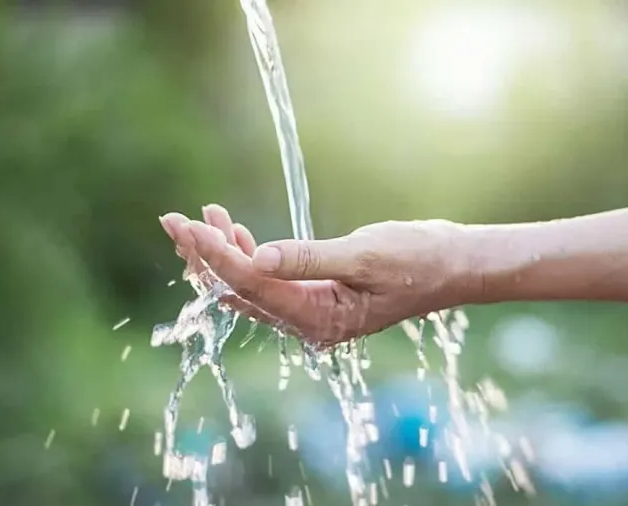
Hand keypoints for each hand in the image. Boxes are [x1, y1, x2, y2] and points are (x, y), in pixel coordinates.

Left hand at [160, 205, 471, 345]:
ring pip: (247, 287)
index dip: (215, 255)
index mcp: (319, 319)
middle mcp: (307, 322)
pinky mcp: (313, 295)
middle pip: (238, 292)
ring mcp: (308, 311)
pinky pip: (266, 280)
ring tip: (200, 216)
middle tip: (172, 220)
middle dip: (204, 256)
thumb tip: (255, 257)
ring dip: (221, 252)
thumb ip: (309, 258)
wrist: (454, 264)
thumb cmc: (420, 259)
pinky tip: (232, 228)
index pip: (251, 286)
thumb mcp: (366, 255)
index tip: (187, 225)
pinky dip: (246, 253)